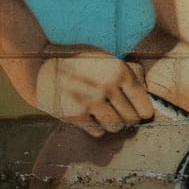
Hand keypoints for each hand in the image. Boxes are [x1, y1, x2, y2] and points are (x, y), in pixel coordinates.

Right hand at [30, 48, 155, 136]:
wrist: (41, 65)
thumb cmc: (78, 60)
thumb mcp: (106, 57)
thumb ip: (128, 71)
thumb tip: (148, 91)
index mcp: (118, 71)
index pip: (143, 102)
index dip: (145, 111)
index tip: (143, 113)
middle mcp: (106, 87)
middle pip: (131, 118)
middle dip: (131, 119)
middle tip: (125, 115)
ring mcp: (90, 103)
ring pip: (116, 127)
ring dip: (115, 124)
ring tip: (108, 116)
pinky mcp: (74, 116)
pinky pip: (97, 132)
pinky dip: (98, 128)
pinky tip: (93, 117)